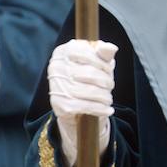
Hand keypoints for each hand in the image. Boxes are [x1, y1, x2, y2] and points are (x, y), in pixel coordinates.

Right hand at [48, 39, 116, 166]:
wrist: (77, 117)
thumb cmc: (92, 84)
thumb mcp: (100, 67)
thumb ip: (103, 55)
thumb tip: (110, 48)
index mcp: (64, 52)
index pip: (85, 51)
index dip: (100, 62)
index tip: (110, 70)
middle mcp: (55, 68)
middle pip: (87, 72)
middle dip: (105, 81)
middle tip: (111, 89)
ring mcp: (55, 88)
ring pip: (86, 89)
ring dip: (103, 97)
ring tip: (110, 101)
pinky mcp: (58, 106)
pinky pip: (82, 106)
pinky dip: (98, 109)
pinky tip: (107, 111)